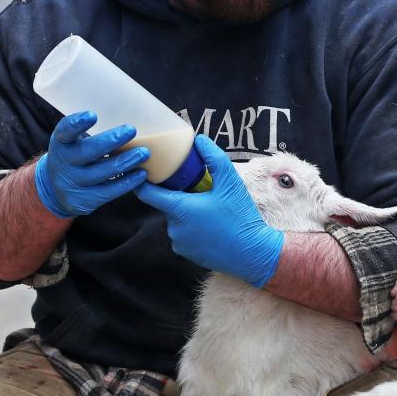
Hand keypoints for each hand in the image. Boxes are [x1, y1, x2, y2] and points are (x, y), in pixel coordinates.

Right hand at [34, 111, 148, 217]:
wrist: (55, 189)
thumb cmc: (74, 156)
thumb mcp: (73, 141)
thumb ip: (89, 132)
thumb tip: (127, 116)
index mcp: (60, 143)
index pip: (64, 132)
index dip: (76, 124)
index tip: (92, 115)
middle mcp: (62, 164)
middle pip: (86, 153)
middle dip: (110, 141)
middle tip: (131, 130)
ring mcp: (71, 184)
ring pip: (100, 174)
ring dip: (125, 162)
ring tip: (144, 153)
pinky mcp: (82, 201)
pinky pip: (107, 192)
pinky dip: (126, 183)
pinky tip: (141, 174)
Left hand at [134, 135, 283, 286]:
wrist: (253, 253)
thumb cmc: (240, 217)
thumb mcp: (230, 182)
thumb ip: (213, 157)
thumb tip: (199, 140)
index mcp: (179, 208)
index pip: (147, 193)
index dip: (143, 180)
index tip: (145, 171)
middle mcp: (174, 227)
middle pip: (168, 205)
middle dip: (181, 197)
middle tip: (201, 192)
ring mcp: (179, 243)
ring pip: (177, 221)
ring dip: (187, 214)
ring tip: (210, 212)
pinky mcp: (186, 254)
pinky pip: (183, 236)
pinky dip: (193, 230)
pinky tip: (211, 227)